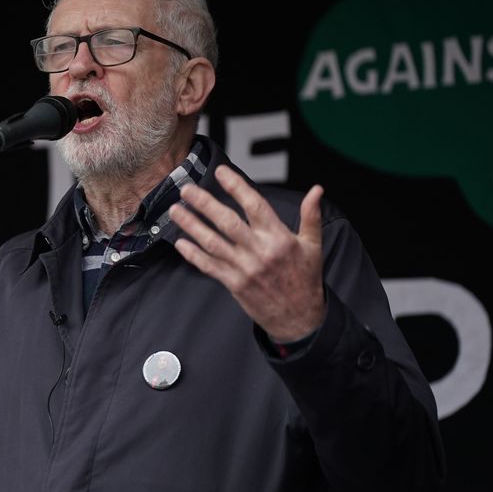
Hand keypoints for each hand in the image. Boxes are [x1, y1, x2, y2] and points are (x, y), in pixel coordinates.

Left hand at [168, 165, 325, 342]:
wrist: (299, 319)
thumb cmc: (305, 280)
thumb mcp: (313, 246)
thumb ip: (311, 216)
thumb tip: (317, 190)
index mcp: (279, 238)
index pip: (255, 205)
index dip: (236, 187)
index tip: (220, 172)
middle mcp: (260, 251)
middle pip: (227, 222)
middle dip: (204, 204)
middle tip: (187, 189)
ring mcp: (245, 269)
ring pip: (213, 243)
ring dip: (192, 226)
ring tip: (176, 211)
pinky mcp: (234, 284)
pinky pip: (209, 267)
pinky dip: (193, 255)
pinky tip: (179, 242)